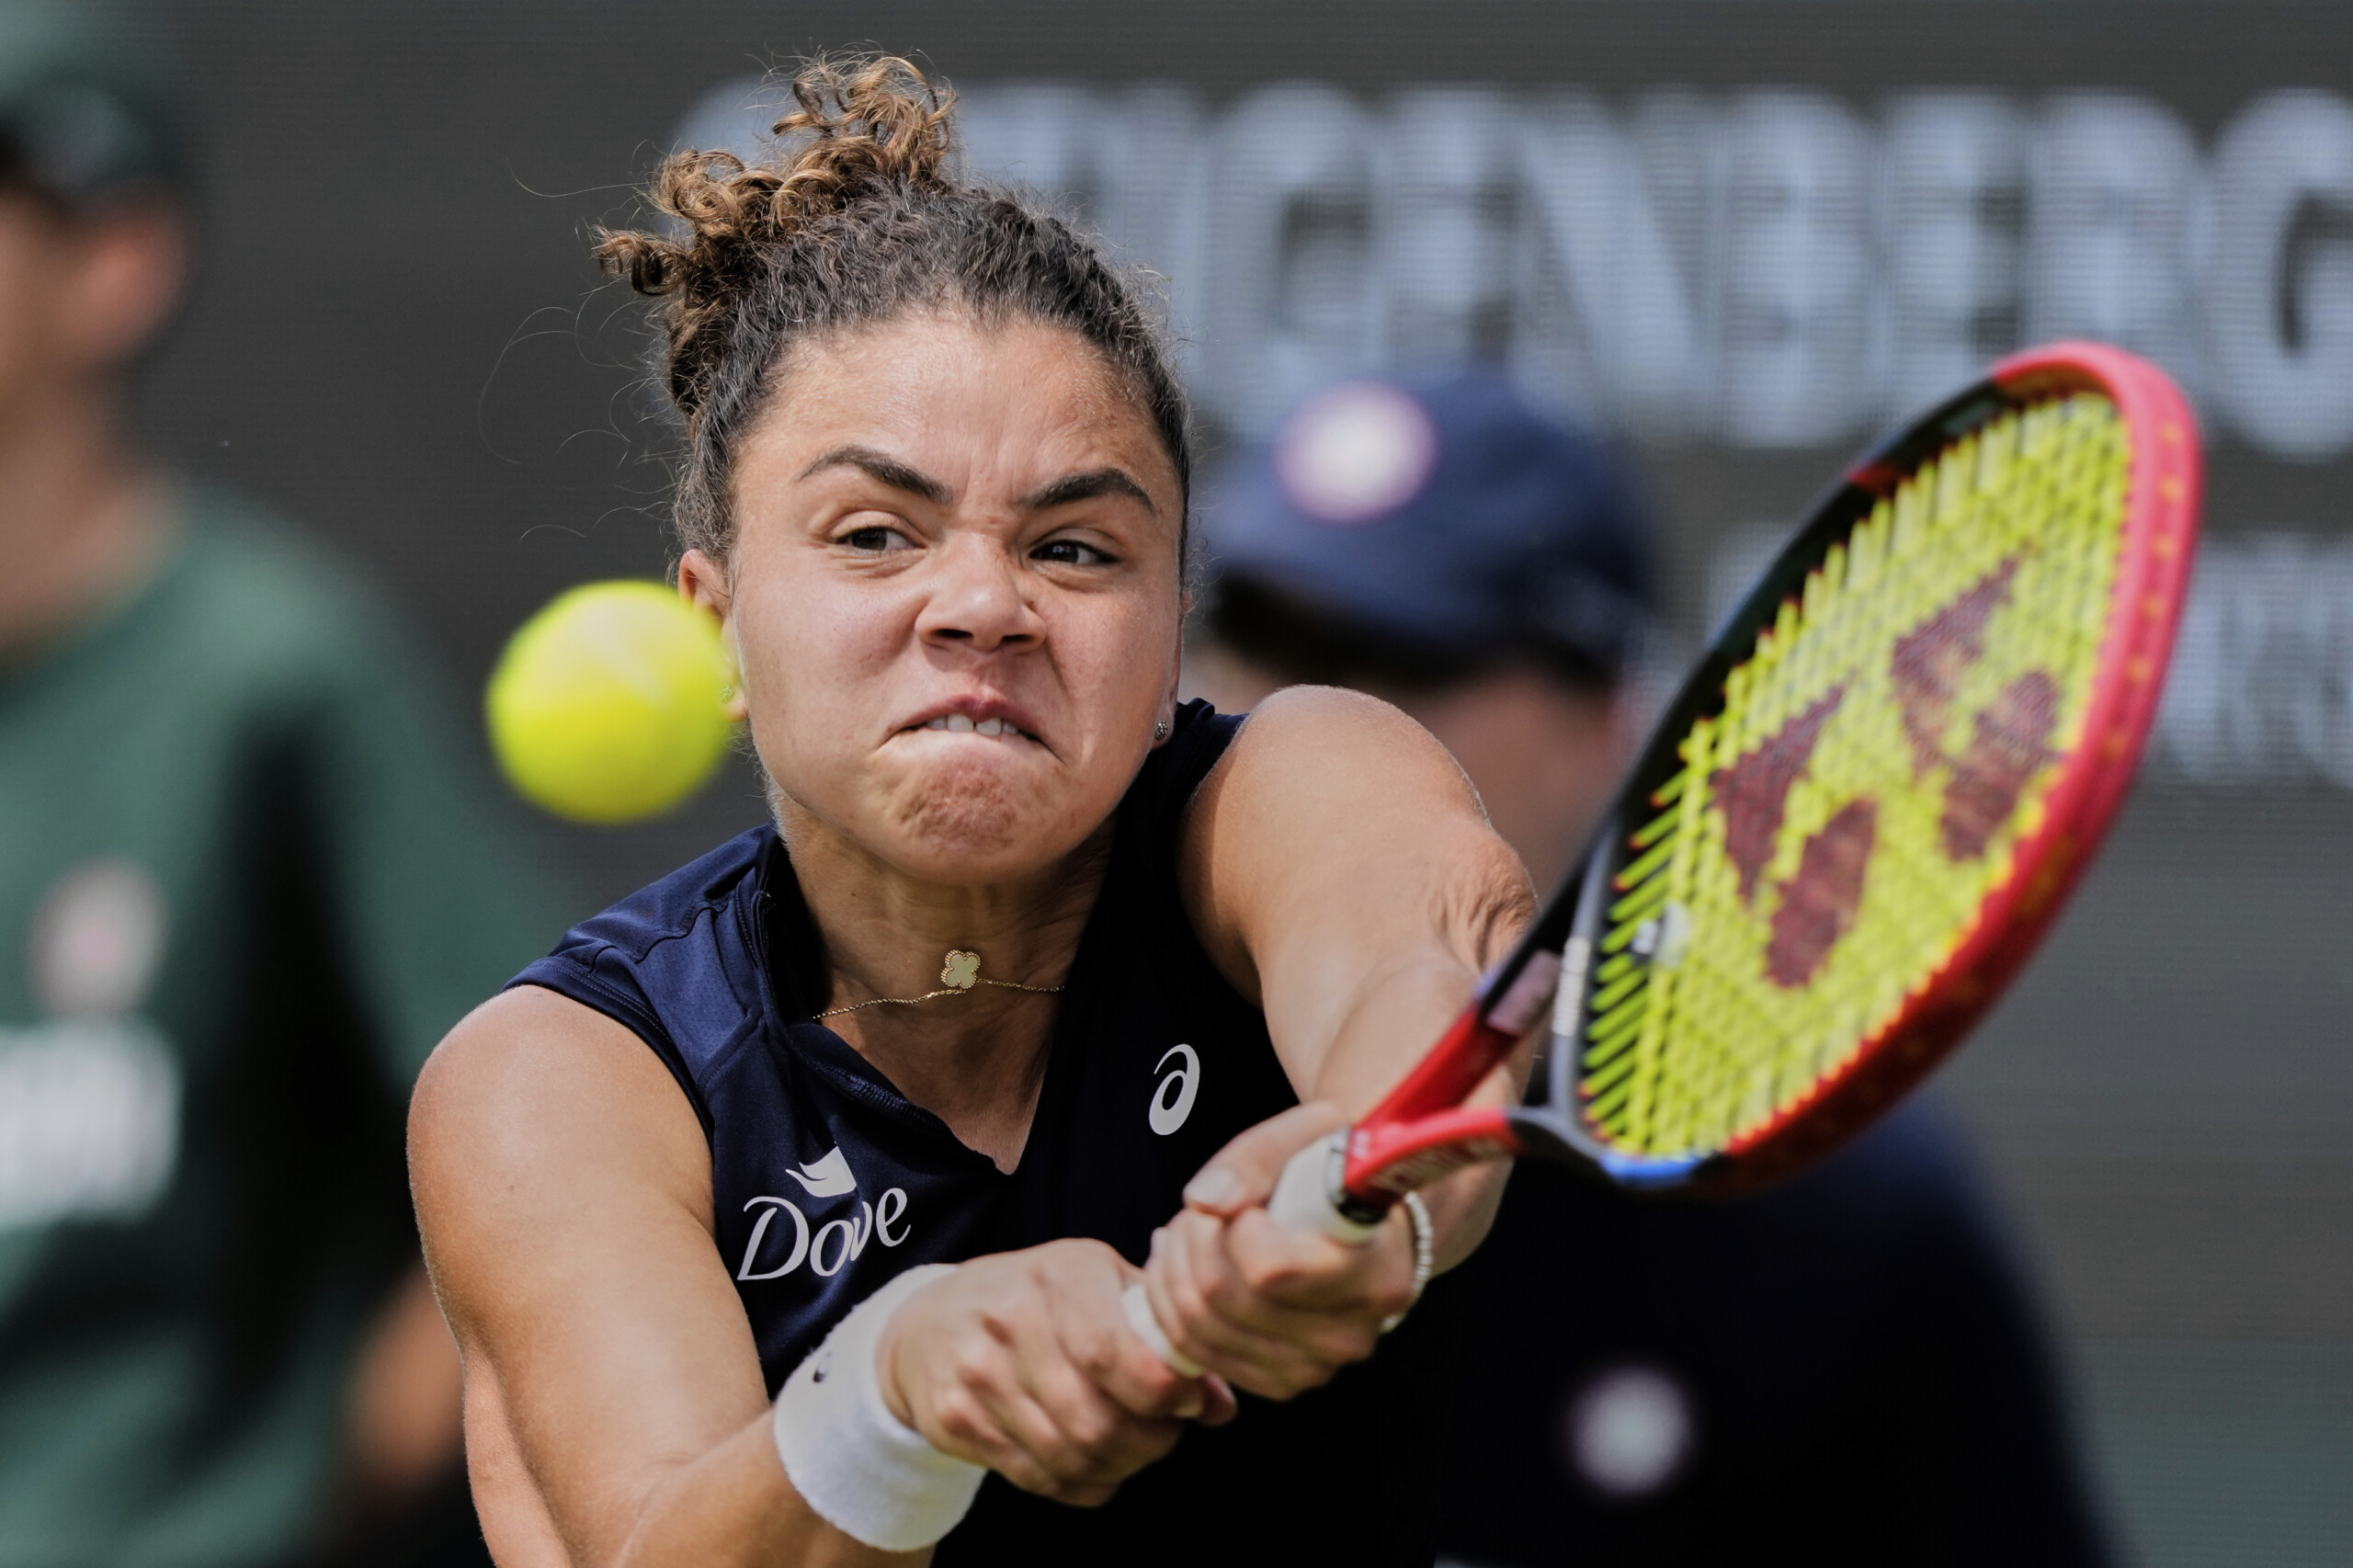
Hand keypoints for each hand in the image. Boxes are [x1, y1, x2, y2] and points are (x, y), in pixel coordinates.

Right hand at [876, 1240, 1236, 1505]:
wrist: (929, 1321)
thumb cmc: (1035, 1298)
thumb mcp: (1097, 1284)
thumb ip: (1161, 1333)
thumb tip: (1220, 1403)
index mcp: (1058, 1276)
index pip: (1110, 1350)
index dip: (1161, 1391)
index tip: (1189, 1401)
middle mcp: (1010, 1321)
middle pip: (1095, 1418)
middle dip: (1150, 1440)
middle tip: (1166, 1432)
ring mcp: (978, 1374)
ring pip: (1069, 1455)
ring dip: (1119, 1465)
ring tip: (1133, 1447)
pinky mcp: (958, 1420)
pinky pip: (1038, 1477)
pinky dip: (1082, 1484)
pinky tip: (1094, 1464)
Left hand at [1139, 1103, 1418, 1400]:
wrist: (1365, 1220)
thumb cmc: (1338, 1170)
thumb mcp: (1314, 1133)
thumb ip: (1257, 1157)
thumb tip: (1204, 1201)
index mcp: (1376, 1272)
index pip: (1270, 1271)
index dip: (1235, 1231)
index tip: (1246, 1206)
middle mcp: (1351, 1333)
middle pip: (1224, 1300)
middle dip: (1191, 1244)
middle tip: (1199, 1211)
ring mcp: (1317, 1367)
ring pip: (1201, 1330)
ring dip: (1175, 1273)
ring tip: (1191, 1234)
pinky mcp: (1282, 1383)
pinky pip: (1199, 1355)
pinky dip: (1176, 1309)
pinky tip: (1187, 1269)